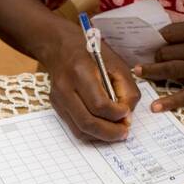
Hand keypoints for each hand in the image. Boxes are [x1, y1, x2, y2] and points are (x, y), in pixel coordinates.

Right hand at [43, 22, 140, 141]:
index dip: (117, 114)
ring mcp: (58, 99)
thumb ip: (127, 90)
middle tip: (124, 132)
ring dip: (101, 136)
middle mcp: (65, 88)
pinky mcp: (57, 106)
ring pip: (80, 130)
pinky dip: (92, 133)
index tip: (126, 113)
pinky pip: (75, 128)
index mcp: (80, 72)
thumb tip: (127, 117)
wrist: (60, 46)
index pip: (99, 104)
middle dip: (110, 132)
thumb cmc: (91, 53)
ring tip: (116, 132)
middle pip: (87, 122)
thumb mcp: (116, 64)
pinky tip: (103, 128)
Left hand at [134, 17, 183, 111]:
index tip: (156, 44)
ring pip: (169, 70)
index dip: (161, 39)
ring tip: (138, 74)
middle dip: (157, 56)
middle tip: (152, 61)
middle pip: (166, 51)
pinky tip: (156, 107)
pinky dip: (169, 102)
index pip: (170, 33)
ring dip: (151, 72)